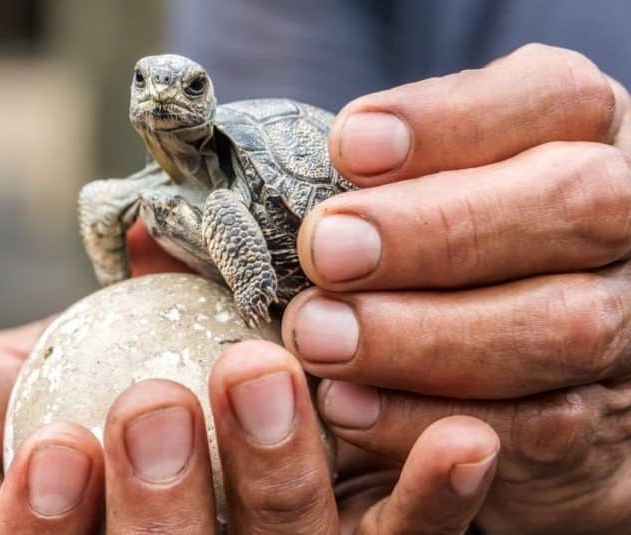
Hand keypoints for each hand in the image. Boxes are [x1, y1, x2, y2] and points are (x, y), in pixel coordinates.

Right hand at [0, 341, 498, 533]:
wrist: (232, 360)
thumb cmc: (124, 376)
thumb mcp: (45, 382)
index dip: (48, 530)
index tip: (52, 450)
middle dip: (161, 508)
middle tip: (157, 406)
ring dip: (278, 478)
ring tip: (264, 377)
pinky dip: (431, 496)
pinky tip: (458, 436)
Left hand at [283, 43, 630, 533]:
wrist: (526, 363)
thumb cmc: (430, 256)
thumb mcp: (393, 193)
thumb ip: (297, 188)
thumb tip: (146, 230)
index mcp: (571, 133)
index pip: (547, 100)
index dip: (454, 121)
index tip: (352, 146)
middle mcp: (616, 221)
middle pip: (573, 205)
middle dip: (439, 229)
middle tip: (326, 252)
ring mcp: (623, 324)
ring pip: (562, 325)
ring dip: (430, 334)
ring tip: (319, 338)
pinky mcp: (597, 426)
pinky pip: (541, 428)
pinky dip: (436, 422)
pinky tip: (348, 410)